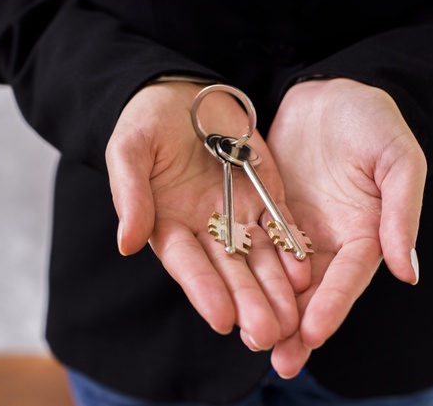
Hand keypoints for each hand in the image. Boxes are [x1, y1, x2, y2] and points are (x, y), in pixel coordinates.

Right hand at [106, 82, 310, 349]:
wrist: (182, 96)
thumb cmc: (147, 122)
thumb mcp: (130, 150)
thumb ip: (130, 194)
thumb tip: (127, 243)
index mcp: (169, 225)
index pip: (188, 264)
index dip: (204, 291)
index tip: (222, 319)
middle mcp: (205, 229)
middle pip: (229, 271)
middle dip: (247, 302)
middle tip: (265, 335)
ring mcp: (238, 214)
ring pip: (260, 258)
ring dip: (275, 290)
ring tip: (293, 322)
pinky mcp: (265, 197)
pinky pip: (281, 227)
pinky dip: (293, 250)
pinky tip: (305, 275)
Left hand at [266, 78, 426, 376]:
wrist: (329, 93)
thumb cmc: (372, 120)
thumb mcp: (397, 160)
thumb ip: (401, 213)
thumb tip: (406, 272)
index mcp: (364, 232)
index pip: (347, 277)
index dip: (333, 306)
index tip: (313, 334)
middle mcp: (329, 239)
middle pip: (313, 291)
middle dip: (297, 326)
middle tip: (278, 360)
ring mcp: (296, 228)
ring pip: (281, 277)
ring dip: (268, 308)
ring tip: (249, 339)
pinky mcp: (267, 212)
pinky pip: (254, 246)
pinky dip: (245, 271)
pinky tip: (229, 293)